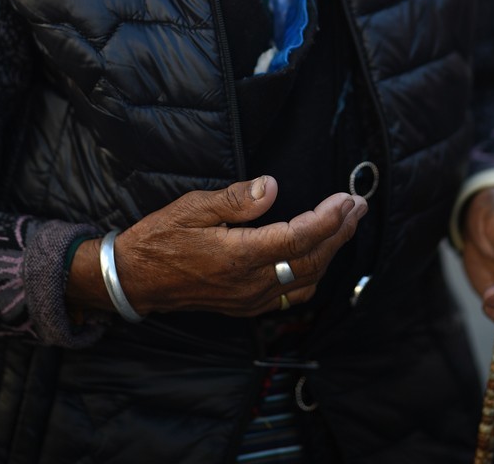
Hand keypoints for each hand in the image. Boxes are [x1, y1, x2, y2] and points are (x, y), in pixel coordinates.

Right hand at [67, 174, 366, 319]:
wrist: (135, 279)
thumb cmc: (161, 237)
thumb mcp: (194, 207)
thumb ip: (237, 200)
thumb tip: (273, 186)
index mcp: (238, 257)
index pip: (297, 239)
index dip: (327, 219)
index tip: (346, 198)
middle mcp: (250, 284)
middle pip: (310, 261)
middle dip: (339, 232)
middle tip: (358, 206)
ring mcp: (249, 300)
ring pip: (305, 280)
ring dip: (330, 252)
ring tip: (346, 225)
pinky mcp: (245, 306)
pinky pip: (290, 295)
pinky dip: (312, 274)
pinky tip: (319, 256)